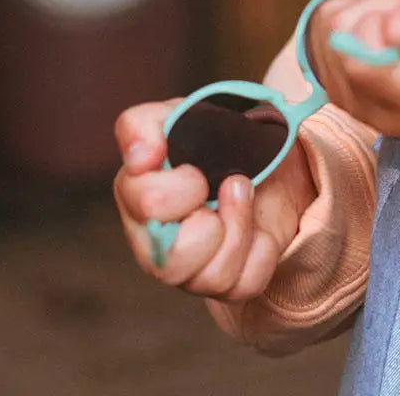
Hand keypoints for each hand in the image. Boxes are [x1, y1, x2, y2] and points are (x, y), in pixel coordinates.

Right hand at [113, 99, 316, 299]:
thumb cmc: (208, 138)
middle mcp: (157, 246)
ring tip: (243, 193)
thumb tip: (142, 157)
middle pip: (170, 265)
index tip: (197, 169)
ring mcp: (193, 270)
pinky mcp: (229, 281)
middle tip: (230, 183)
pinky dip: (263, 249)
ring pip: (212, 279)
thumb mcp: (177, 117)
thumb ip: (144, 125)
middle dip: (211, 222)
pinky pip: (247, 283)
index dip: (180, 187)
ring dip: (240, 228)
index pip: (148, 206)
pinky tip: (258, 226)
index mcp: (137, 202)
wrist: (259, 152)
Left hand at [306, 0, 399, 144]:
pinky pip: (321, 32)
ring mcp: (353, 101)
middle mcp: (377, 111)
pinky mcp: (336, 85)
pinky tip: (380, 28)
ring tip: (399, 22)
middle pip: (340, 43)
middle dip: (374, 10)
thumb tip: (390, 26)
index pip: (362, 63)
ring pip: (329, 31)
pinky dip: (350, 16)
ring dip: (363, 10)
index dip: (376, 22)